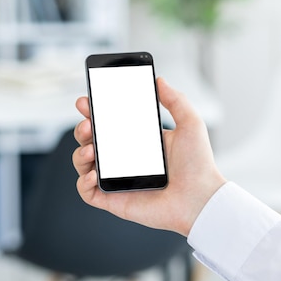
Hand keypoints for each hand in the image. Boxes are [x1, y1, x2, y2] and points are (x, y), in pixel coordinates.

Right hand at [73, 77, 225, 236]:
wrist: (200, 198)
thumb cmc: (198, 165)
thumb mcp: (190, 123)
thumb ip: (175, 100)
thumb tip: (159, 80)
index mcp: (139, 140)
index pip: (109, 123)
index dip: (93, 112)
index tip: (86, 102)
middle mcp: (125, 159)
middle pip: (90, 140)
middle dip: (82, 128)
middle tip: (88, 124)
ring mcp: (118, 179)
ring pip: (84, 163)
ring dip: (80, 153)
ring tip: (91, 149)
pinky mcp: (114, 200)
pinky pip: (87, 192)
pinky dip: (83, 182)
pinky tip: (94, 174)